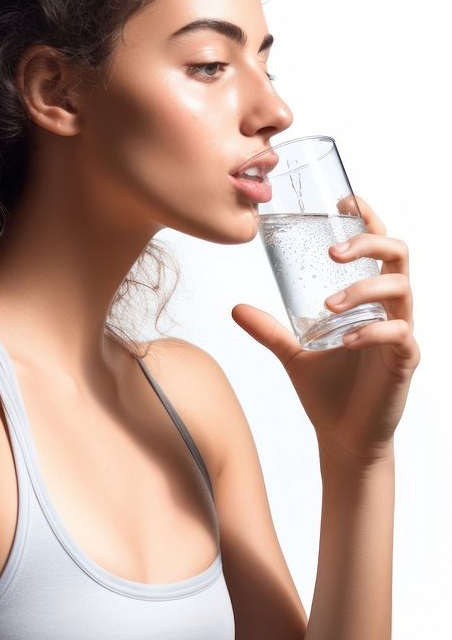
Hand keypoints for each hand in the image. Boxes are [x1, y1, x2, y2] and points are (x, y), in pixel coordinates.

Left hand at [231, 196, 420, 469]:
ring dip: (362, 289)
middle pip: (398, 255)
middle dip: (367, 243)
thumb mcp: (292, 351)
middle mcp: (392, 308)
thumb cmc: (328, 390)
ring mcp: (402, 333)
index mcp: (371, 297)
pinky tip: (344, 342)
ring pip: (401, 289)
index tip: (343, 202)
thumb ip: (269, 328)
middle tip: (332, 252)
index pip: (379, 246)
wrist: (344, 437)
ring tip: (327, 305)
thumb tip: (235, 307)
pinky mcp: (405, 361)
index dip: (368, 218)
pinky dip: (371, 331)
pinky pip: (399, 334)